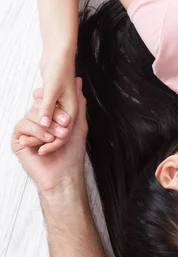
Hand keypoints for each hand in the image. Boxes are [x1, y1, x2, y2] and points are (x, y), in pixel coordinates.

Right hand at [11, 78, 87, 193]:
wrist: (64, 176)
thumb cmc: (73, 154)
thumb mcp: (79, 124)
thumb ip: (78, 103)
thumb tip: (79, 81)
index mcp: (50, 118)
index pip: (46, 100)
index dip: (55, 104)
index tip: (66, 116)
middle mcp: (38, 123)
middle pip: (38, 106)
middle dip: (53, 118)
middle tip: (64, 130)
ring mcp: (27, 131)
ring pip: (30, 114)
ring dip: (46, 127)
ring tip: (55, 139)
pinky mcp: (19, 140)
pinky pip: (23, 126)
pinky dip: (36, 133)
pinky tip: (44, 142)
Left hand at [37, 52, 78, 153]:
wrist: (59, 55)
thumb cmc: (59, 70)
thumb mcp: (51, 91)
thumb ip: (47, 108)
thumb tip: (44, 124)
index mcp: (72, 110)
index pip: (63, 134)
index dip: (52, 143)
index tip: (40, 150)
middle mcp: (68, 110)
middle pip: (55, 131)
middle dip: (42, 138)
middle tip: (27, 144)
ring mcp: (61, 106)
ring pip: (49, 122)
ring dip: (39, 127)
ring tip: (24, 135)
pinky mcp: (54, 101)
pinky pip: (46, 113)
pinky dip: (38, 115)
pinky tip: (30, 112)